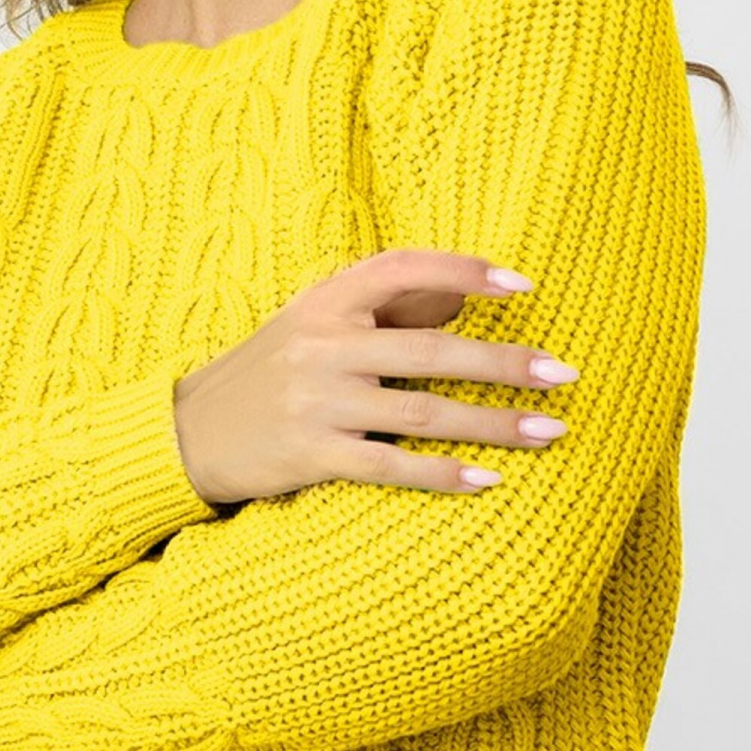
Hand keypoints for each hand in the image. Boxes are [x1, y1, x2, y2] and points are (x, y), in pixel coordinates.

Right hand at [170, 248, 579, 507]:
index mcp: (326, 300)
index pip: (403, 269)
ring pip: (422, 413)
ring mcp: (315, 402)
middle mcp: (321, 344)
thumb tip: (464, 298)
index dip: (464, 271)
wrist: (186, 433)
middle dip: (504, 364)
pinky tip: (488, 481)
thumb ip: (383, 308)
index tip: (522, 286)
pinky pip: (390, 466)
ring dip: (493, 424)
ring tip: (549, 431)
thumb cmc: (269, 373)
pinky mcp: (309, 455)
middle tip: (563, 374)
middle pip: (430, 351)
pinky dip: (442, 474)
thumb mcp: (314, 323)